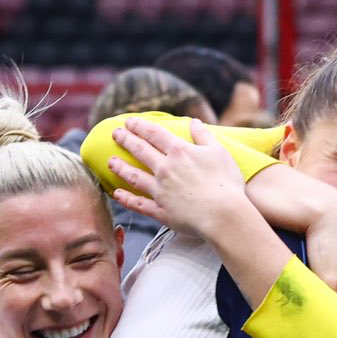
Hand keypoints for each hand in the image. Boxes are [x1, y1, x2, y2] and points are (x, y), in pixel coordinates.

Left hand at [107, 117, 245, 235]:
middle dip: (125, 140)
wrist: (223, 215)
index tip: (129, 121)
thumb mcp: (219, 152)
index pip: (153, 133)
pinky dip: (126, 199)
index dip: (139, 125)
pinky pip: (139, 204)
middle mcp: (165, 168)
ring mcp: (160, 190)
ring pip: (133, 176)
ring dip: (120, 167)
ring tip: (110, 162)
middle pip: (139, 150)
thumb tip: (194, 122)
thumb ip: (204, 136)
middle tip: (115, 134)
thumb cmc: (226, 183)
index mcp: (178, 151)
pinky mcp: (161, 211)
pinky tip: (117, 194)